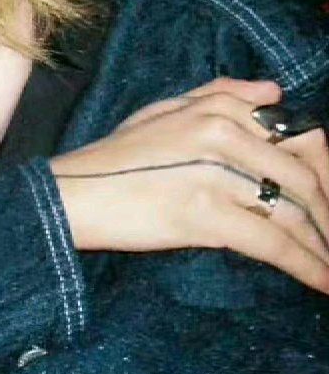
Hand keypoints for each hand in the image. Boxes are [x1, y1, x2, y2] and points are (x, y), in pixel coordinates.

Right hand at [48, 77, 328, 293]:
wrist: (71, 195)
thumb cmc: (110, 158)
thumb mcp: (159, 112)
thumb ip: (216, 95)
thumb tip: (275, 91)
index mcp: (214, 108)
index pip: (296, 130)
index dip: (323, 166)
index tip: (326, 198)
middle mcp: (221, 133)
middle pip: (304, 173)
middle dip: (328, 211)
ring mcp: (214, 173)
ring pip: (294, 212)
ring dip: (322, 246)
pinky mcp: (205, 214)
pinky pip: (272, 243)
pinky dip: (305, 266)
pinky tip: (322, 282)